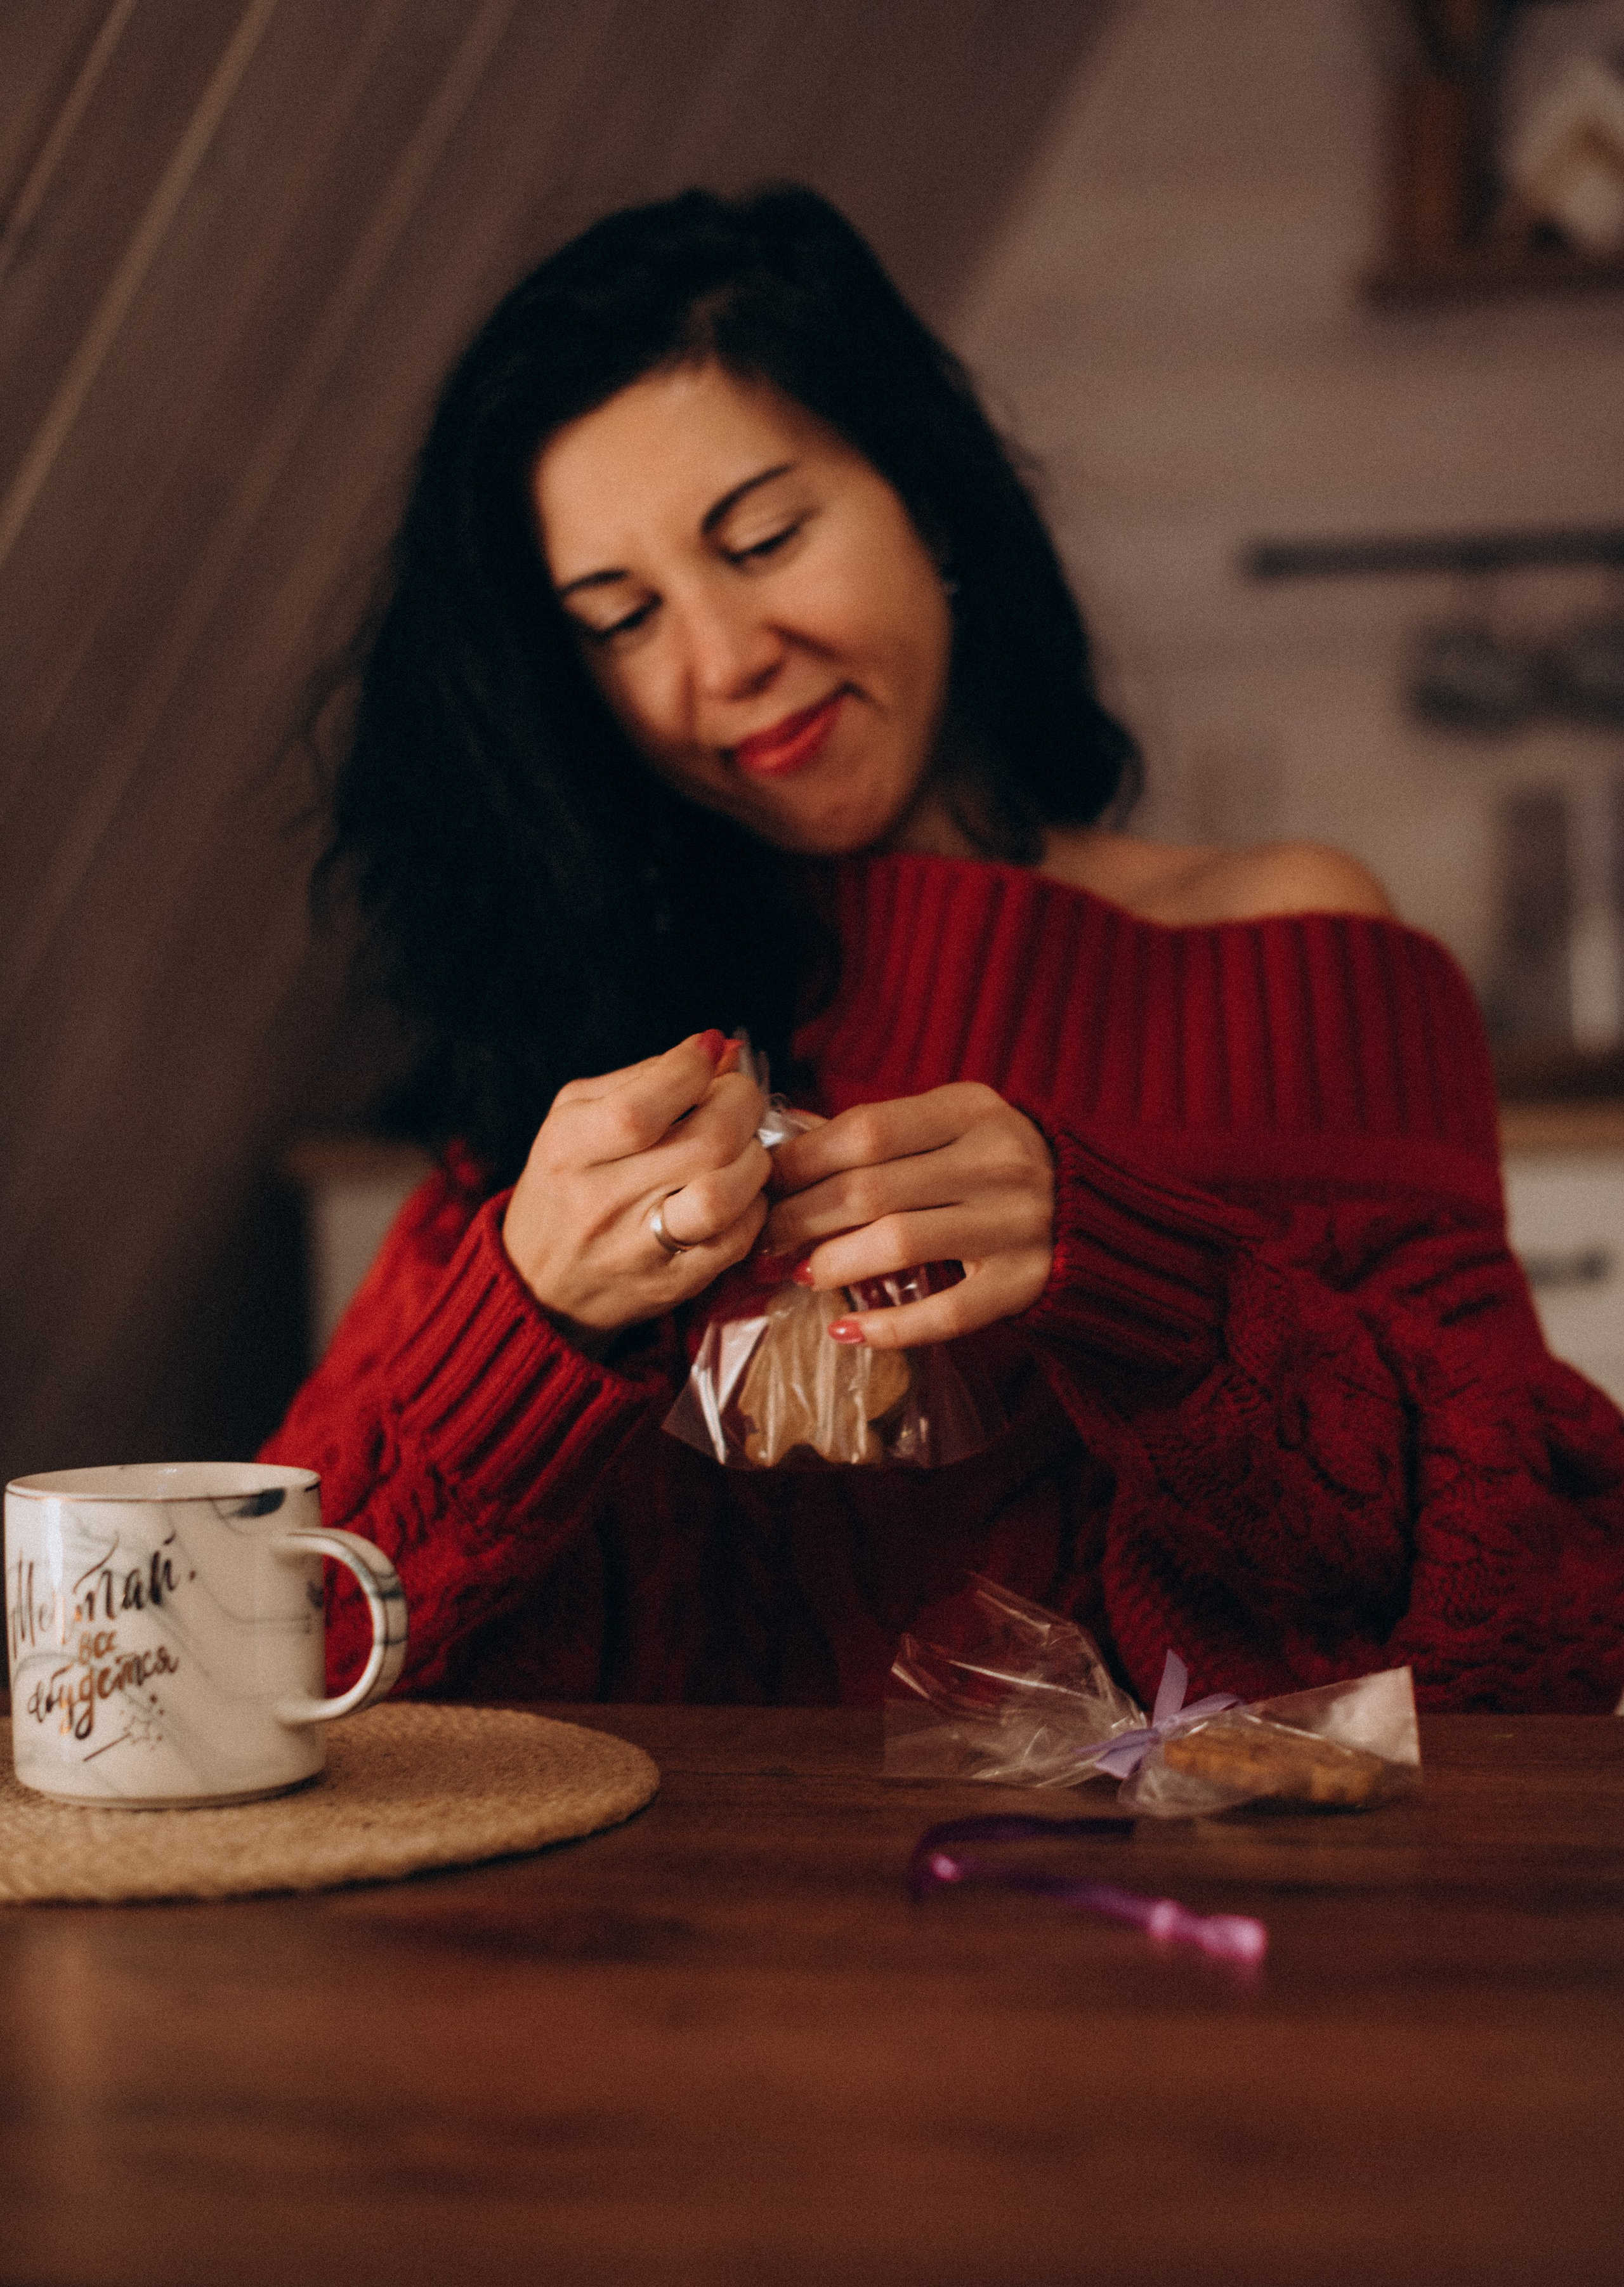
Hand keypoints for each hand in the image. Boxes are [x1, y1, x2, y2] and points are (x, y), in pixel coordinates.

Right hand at [503, 1033, 770, 1337]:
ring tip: (742, 1148)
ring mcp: (640, 1248)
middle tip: (739, 1098)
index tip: (709, 1053)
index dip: (692, 1070)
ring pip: (726, 1196)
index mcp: (569, 1148)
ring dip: (754, 1159)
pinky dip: (753, 1204)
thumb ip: (646, 1076)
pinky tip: (738, 1190)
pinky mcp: (674, 1283)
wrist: (540, 1286)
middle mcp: (601, 1200)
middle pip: (706, 1143)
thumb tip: (720, 1047)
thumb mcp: (577, 1117)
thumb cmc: (567, 1184)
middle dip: (742, 1105)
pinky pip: (738, 1238)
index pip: (642, 1107)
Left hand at [761, 1084, 1053, 1347]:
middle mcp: (998, 1162)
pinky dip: (887, 1327)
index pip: (866, 1130)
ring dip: (834, 1263)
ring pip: (899, 1244)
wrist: (1093, 1212)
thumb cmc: (994, 1165)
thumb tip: (784, 1153)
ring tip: (800, 1273)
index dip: (802, 1159)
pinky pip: (943, 1313)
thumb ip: (883, 1134)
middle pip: (871, 1189)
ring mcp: (1015, 1224)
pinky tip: (844, 1330)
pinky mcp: (1023, 1284)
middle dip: (802, 1216)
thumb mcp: (952, 1125)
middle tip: (767, 1236)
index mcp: (972, 1109)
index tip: (764, 1181)